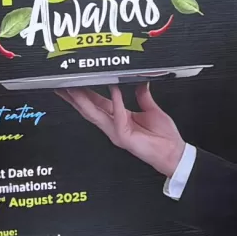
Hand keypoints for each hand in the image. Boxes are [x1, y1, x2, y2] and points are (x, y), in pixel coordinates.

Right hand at [57, 83, 186, 178]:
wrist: (173, 154)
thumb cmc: (164, 137)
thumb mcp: (152, 110)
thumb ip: (143, 96)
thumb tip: (139, 81)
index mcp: (119, 118)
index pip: (97, 104)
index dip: (84, 93)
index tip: (74, 83)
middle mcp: (114, 126)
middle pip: (89, 109)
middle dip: (75, 97)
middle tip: (63, 85)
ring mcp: (117, 132)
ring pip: (95, 114)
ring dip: (84, 100)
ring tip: (75, 88)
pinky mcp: (124, 136)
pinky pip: (118, 116)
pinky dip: (116, 102)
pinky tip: (113, 90)